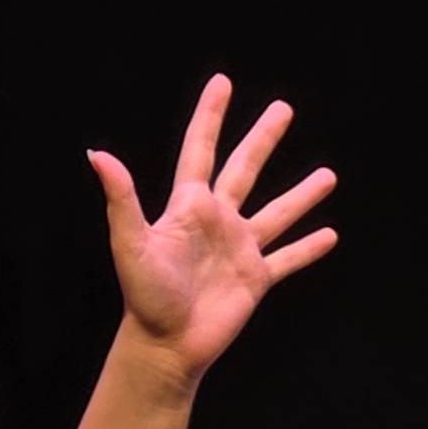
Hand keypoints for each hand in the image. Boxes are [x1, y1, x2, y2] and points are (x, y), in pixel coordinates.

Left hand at [88, 74, 337, 390]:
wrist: (165, 346)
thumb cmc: (144, 296)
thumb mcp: (131, 243)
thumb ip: (121, 199)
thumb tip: (97, 154)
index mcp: (188, 207)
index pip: (200, 149)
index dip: (210, 116)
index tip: (222, 82)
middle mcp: (217, 222)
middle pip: (245, 169)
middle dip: (263, 138)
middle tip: (284, 108)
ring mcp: (239, 250)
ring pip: (277, 213)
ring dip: (302, 195)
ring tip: (328, 175)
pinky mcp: (256, 280)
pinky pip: (287, 259)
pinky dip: (308, 248)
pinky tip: (330, 235)